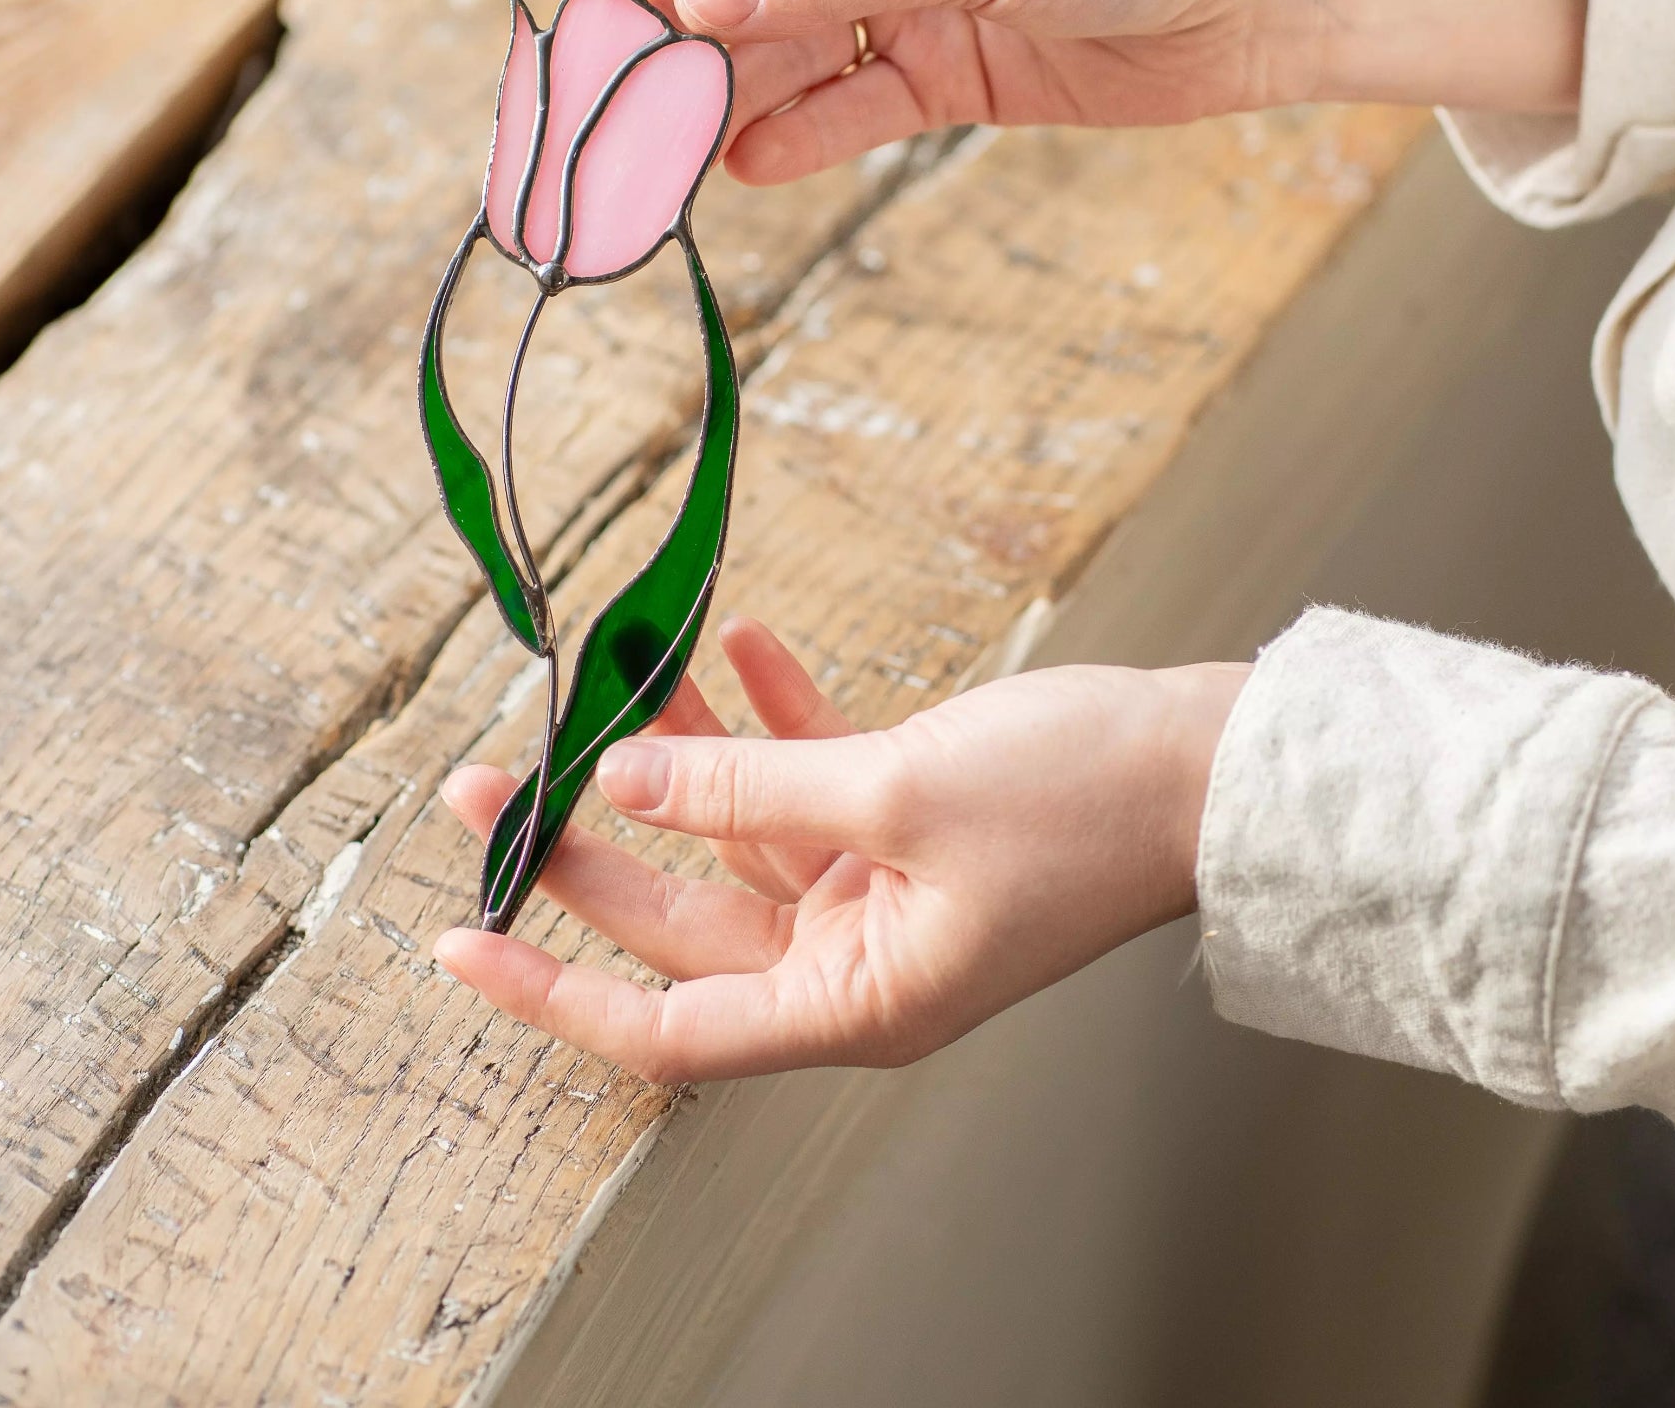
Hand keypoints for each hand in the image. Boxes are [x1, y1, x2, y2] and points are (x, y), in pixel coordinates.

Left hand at [434, 617, 1246, 1082]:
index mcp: (854, 999)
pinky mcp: (906, 824)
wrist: (1213, 766)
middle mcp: (855, 959)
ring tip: (610, 677)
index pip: (663, 1026)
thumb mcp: (895, 790)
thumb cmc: (1083, 804)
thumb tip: (624, 781)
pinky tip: (735, 648)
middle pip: (680, 912)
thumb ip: (747, 789)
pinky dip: (770, 720)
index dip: (551, 990)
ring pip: (735, 833)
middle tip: (496, 771)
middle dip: (585, 839)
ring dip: (677, 758)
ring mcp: (880, 890)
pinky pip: (807, 779)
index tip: (461, 938)